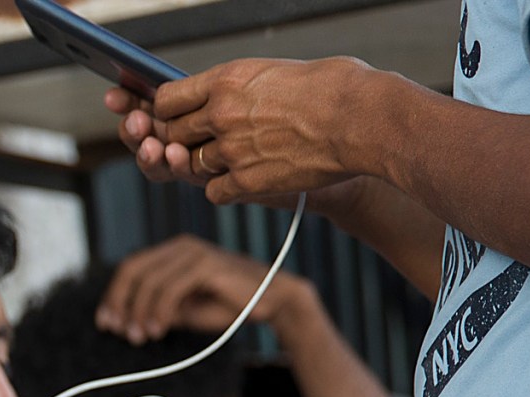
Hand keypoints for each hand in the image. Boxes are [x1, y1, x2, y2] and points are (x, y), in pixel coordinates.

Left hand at [95, 235, 316, 344]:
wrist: (272, 301)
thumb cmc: (228, 305)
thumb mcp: (185, 309)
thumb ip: (157, 310)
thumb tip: (125, 322)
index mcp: (172, 252)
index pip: (131, 269)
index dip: (113, 296)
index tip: (106, 322)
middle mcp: (180, 247)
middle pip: (133, 271)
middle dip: (120, 303)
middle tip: (118, 331)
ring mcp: (194, 253)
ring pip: (149, 282)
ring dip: (139, 313)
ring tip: (141, 336)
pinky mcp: (206, 264)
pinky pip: (170, 288)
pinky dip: (159, 311)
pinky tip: (158, 329)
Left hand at [109, 58, 377, 204]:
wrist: (363, 119)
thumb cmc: (335, 88)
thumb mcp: (277, 71)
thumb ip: (242, 87)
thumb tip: (224, 94)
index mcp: (227, 79)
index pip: (166, 99)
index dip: (167, 111)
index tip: (177, 116)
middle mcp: (221, 114)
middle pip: (173, 134)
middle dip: (183, 139)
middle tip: (204, 141)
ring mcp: (232, 150)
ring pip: (192, 165)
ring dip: (209, 164)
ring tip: (239, 156)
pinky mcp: (247, 181)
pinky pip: (214, 192)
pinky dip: (225, 188)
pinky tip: (244, 179)